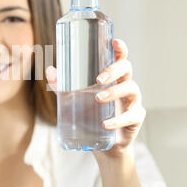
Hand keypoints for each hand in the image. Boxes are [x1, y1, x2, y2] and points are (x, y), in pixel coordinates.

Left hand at [46, 38, 145, 158]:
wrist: (103, 144)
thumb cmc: (91, 114)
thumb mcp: (74, 98)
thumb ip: (62, 85)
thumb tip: (50, 71)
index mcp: (113, 76)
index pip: (119, 57)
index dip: (119, 47)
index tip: (113, 41)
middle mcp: (125, 84)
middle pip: (126, 69)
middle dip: (113, 70)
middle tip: (98, 79)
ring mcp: (133, 101)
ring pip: (131, 89)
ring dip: (114, 92)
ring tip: (98, 98)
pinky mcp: (136, 118)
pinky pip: (131, 116)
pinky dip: (118, 120)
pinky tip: (105, 124)